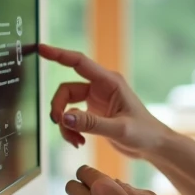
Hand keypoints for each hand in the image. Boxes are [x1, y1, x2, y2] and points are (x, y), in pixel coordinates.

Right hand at [39, 43, 171, 159]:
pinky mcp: (93, 113)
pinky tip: (79, 142)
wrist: (154, 146)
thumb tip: (64, 117)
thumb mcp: (119, 129)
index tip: (40, 48)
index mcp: (110, 82)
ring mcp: (96, 100)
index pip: (79, 62)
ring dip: (65, 124)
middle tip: (61, 126)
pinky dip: (71, 130)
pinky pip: (72, 118)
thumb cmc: (144, 133)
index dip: (58, 54)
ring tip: (74, 141)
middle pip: (66, 89)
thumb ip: (91, 123)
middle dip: (59, 108)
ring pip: (66, 106)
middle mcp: (101, 87)